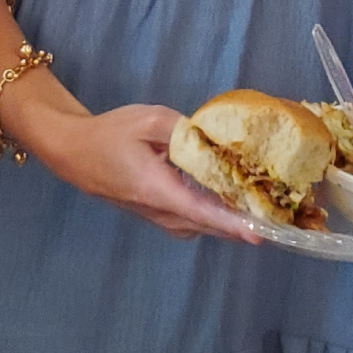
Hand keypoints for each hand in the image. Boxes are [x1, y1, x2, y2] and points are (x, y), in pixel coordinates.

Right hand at [22, 101, 260, 242]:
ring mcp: (157, 218)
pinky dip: (212, 216)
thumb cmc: (109, 134)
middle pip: (208, 224)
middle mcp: (160, 211)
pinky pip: (192, 221)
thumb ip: (183, 129)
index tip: (259, 234)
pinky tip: (227, 198)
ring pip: (200, 225)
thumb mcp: (148, 119)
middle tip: (278, 216)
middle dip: (242, 223)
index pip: (201, 212)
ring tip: (260, 207)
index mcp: (157, 188)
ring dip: (228, 220)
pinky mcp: (156, 215)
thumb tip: (214, 139)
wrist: (74, 152)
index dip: (232, 224)